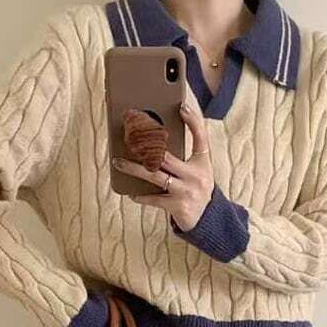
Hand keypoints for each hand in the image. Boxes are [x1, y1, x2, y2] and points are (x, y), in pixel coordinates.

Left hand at [112, 101, 213, 231]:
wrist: (207, 220)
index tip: (182, 107)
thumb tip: (154, 143)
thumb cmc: (196, 189)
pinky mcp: (177, 206)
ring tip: (118, 162)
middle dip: (145, 146)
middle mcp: (196, 176)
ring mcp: (186, 192)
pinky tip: (131, 193)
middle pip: (167, 156)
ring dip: (133, 169)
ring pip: (155, 176)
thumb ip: (183, 156)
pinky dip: (141, 196)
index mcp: (202, 163)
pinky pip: (154, 199)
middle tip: (128, 137)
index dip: (194, 121)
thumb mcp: (198, 170)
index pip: (201, 137)